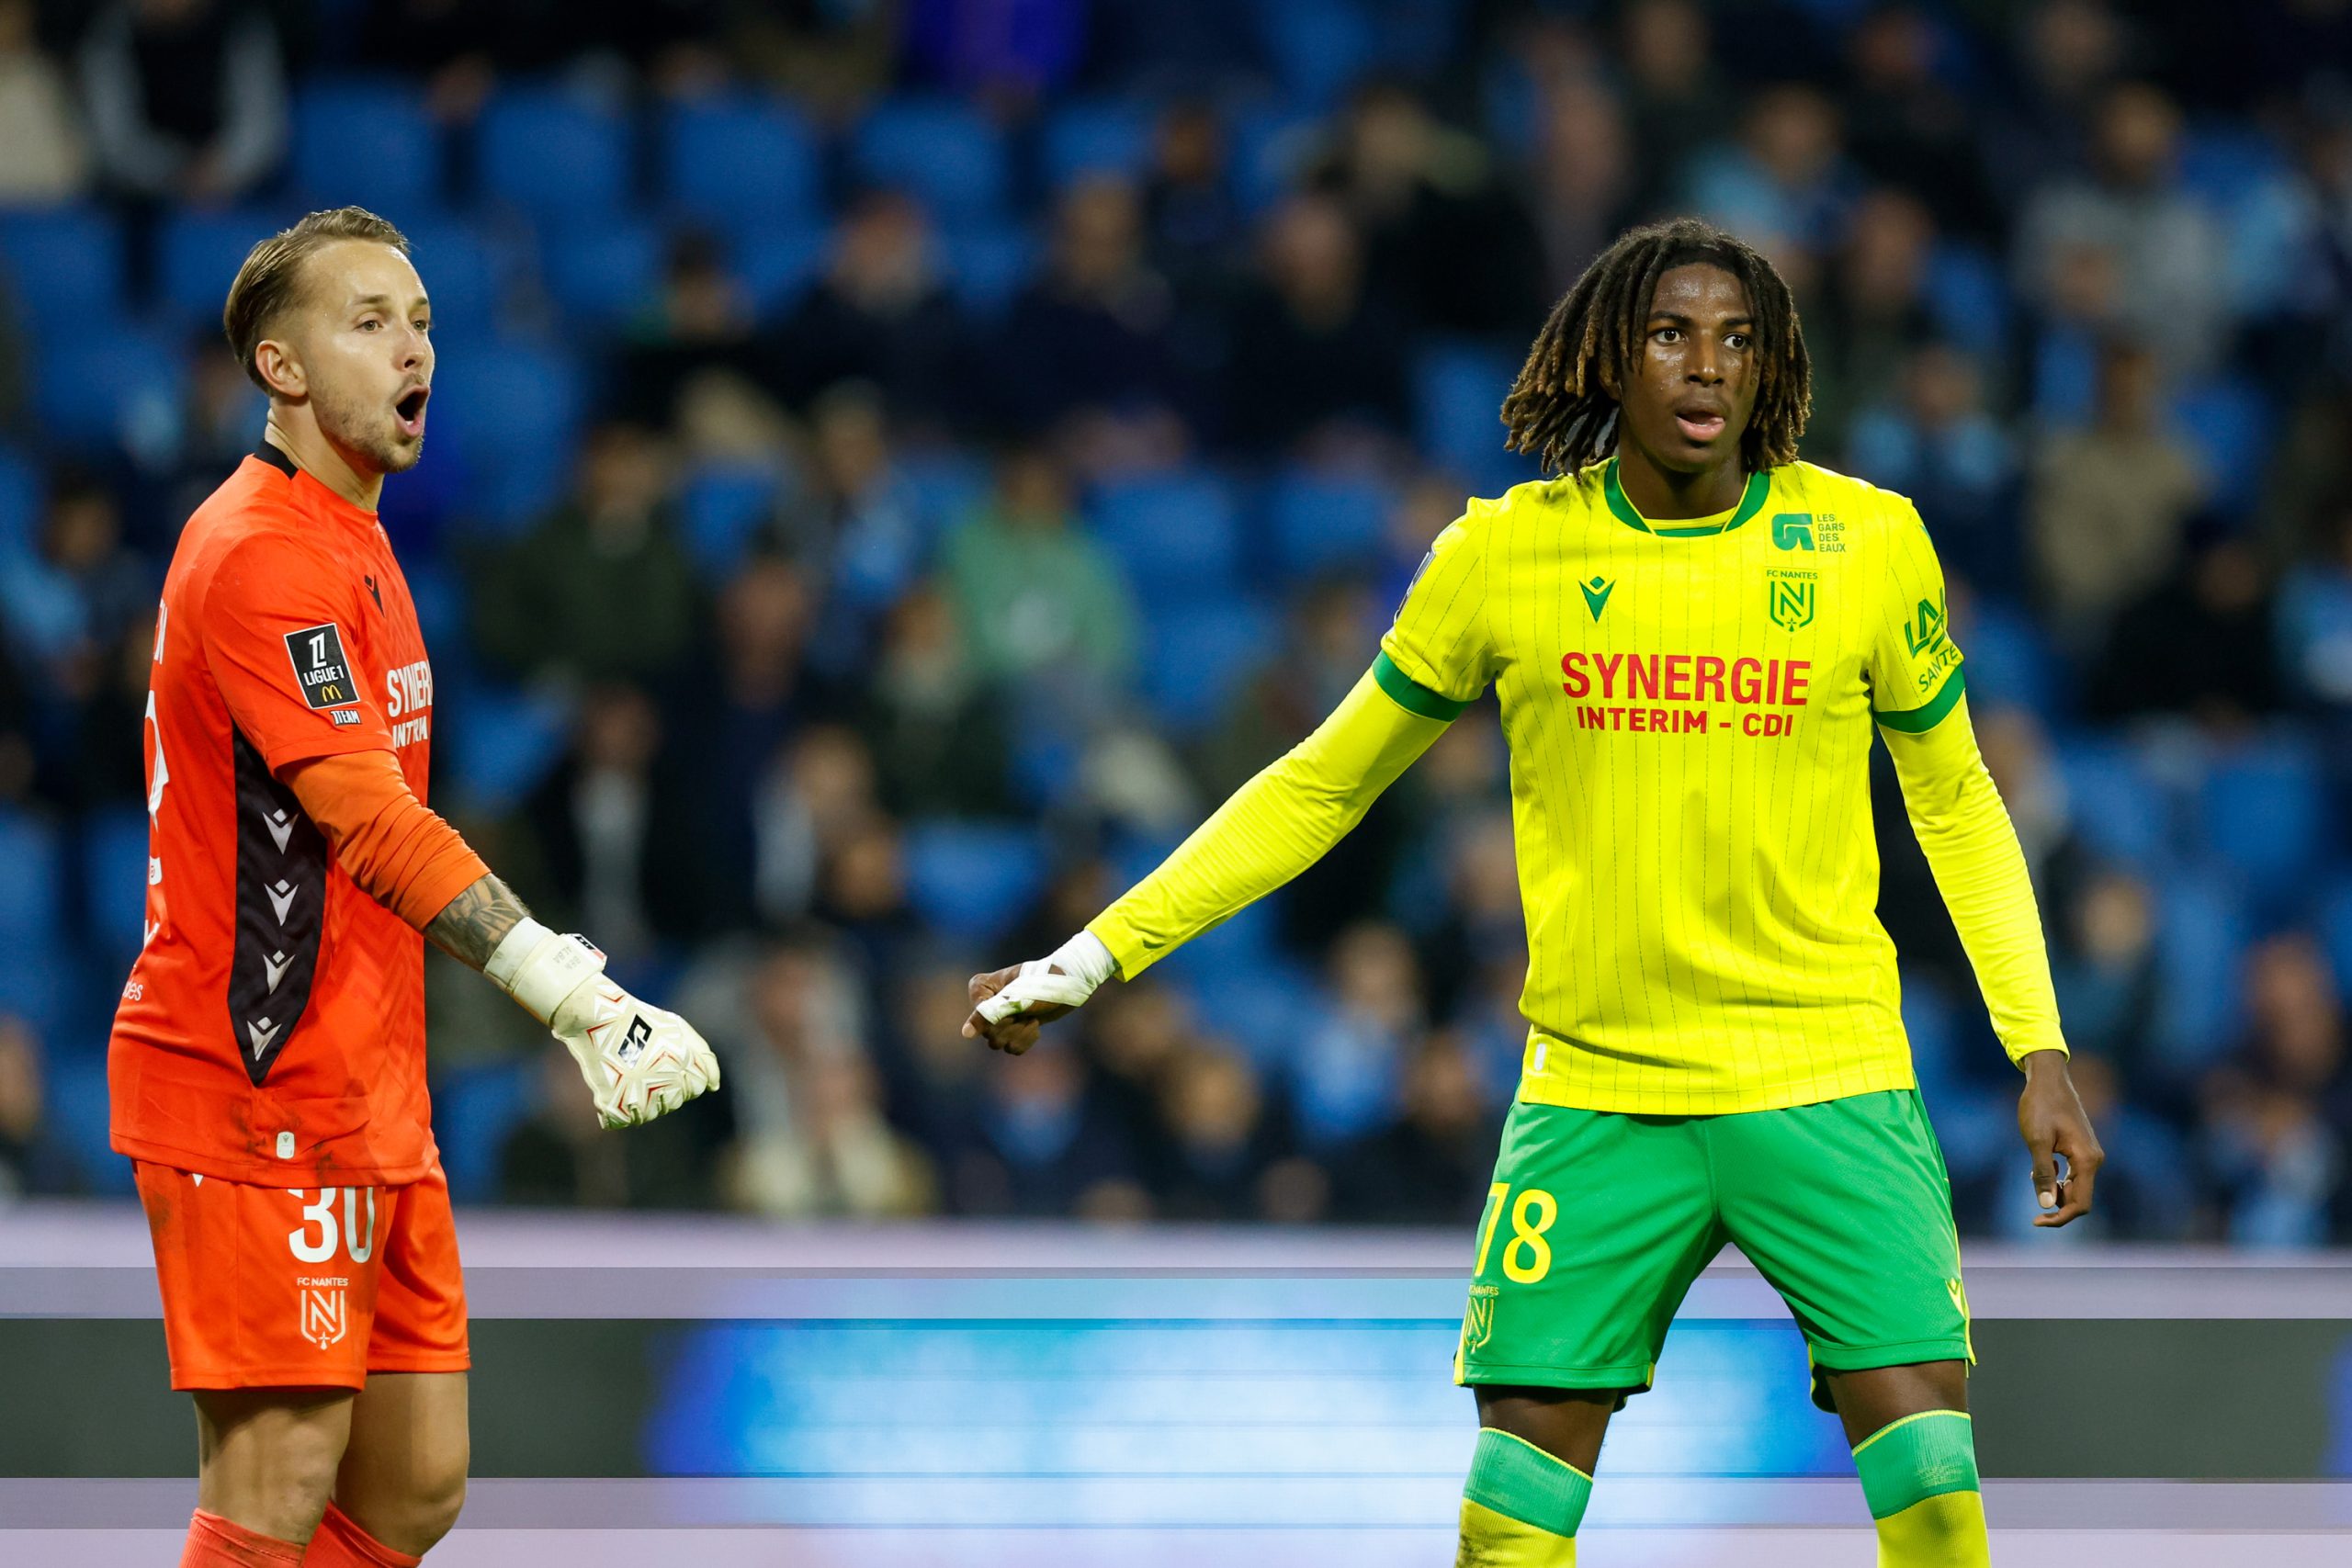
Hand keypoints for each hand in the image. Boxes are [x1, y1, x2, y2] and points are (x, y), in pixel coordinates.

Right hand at [550, 974, 721, 1128]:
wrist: (597, 1016)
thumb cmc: (638, 1019)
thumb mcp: (677, 1028)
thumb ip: (702, 1056)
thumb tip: (714, 1086)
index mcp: (683, 1060)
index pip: (698, 1085)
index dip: (683, 1077)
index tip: (664, 1065)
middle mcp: (666, 1079)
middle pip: (674, 1101)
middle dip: (661, 1089)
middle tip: (640, 1067)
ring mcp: (641, 1093)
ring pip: (650, 1113)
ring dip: (639, 1101)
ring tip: (625, 1074)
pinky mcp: (617, 1103)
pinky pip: (623, 1119)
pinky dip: (614, 1109)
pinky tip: (610, 1088)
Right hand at [962, 963, 1074, 1054]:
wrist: (1070, 986)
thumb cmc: (1042, 984)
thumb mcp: (1014, 999)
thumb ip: (987, 1015)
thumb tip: (965, 1034)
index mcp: (980, 988)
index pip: (979, 1018)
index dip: (1000, 1017)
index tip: (1015, 1005)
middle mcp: (986, 1003)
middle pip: (987, 1034)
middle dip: (1011, 1028)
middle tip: (1026, 1013)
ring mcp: (999, 1017)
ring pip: (999, 1044)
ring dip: (1020, 1035)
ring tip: (1032, 1019)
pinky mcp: (1013, 1029)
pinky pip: (1012, 1048)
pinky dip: (1026, 1040)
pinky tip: (1035, 1025)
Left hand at [2016, 1050, 2102, 1226]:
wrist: (2048, 1079)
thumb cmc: (2040, 1106)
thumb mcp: (2036, 1140)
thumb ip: (2042, 1174)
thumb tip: (2046, 1205)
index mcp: (2087, 1160)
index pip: (2081, 1203)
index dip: (2060, 1218)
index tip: (2036, 1221)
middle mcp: (2094, 1159)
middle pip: (2080, 1199)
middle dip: (2057, 1207)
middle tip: (2032, 1207)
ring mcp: (2089, 1154)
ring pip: (2075, 1187)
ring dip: (2055, 1191)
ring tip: (2033, 1176)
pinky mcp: (2081, 1149)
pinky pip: (2072, 1176)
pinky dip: (2056, 1179)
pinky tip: (2039, 1168)